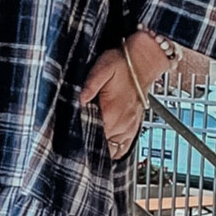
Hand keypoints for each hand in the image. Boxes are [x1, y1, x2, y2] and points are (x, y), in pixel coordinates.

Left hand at [79, 32, 169, 160]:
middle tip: (76, 142)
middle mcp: (122, 125)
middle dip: (88, 146)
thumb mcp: (102, 68)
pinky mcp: (133, 128)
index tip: (72, 138)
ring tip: (88, 146)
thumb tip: (79, 100)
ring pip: (112, 151)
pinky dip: (114, 151)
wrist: (143, 63)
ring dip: (101, 150)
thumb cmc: (122, 64)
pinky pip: (124, 148)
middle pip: (102, 148)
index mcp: (111, 113)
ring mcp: (129, 128)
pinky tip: (104, 150)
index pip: (93, 137)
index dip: (81, 140)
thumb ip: (89, 85)